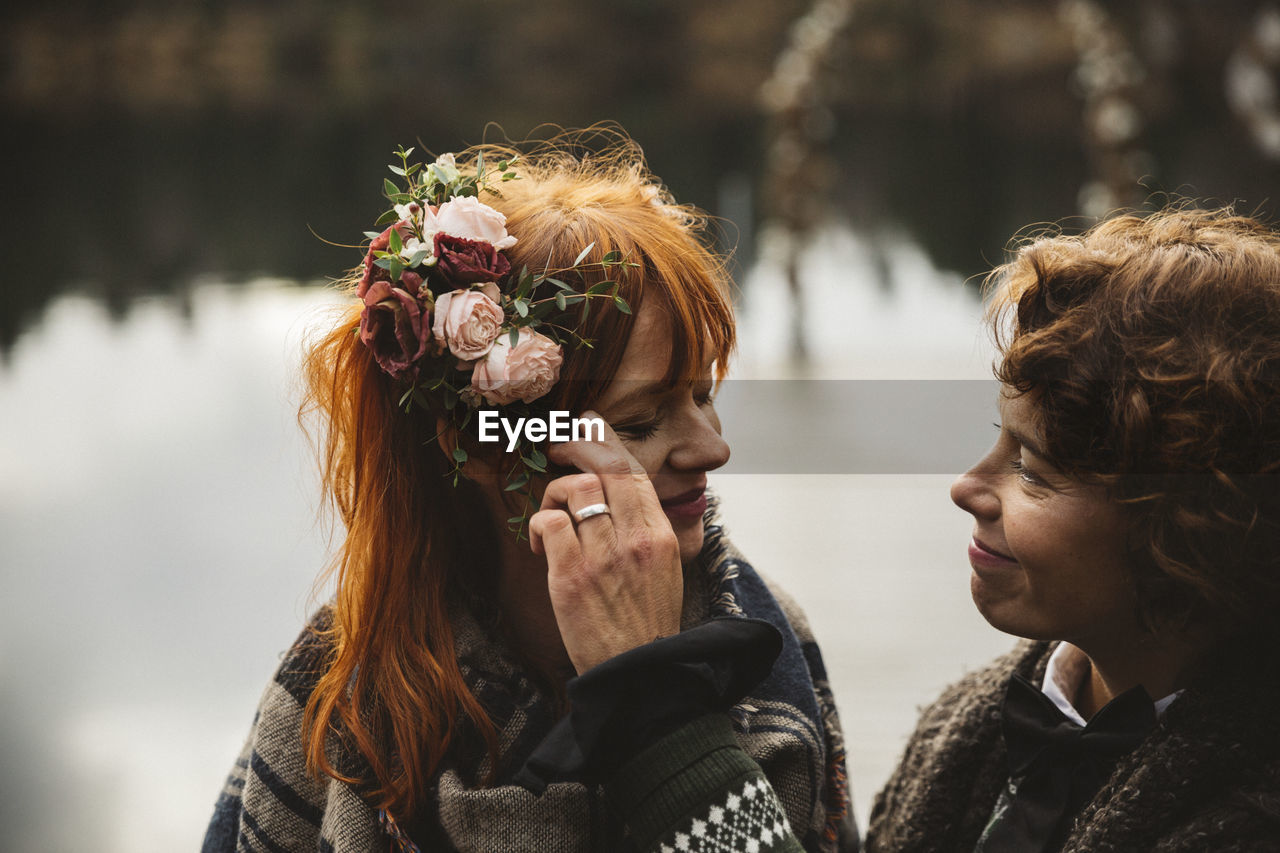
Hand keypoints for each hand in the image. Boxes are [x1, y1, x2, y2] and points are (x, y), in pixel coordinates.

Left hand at [528, 411, 682, 674]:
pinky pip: (549, 522)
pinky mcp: (570, 577)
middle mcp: (635, 539)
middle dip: (577, 444)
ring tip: (552, 512)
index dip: (605, 440)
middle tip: (557, 447)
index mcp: (659, 535)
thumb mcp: (665, 570)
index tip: (587, 427)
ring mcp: (602, 557)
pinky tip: (540, 543)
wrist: (639, 675)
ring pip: (575, 488)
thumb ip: (645, 529)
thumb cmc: (648, 624)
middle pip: (604, 467)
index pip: (633, 470)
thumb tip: (621, 493)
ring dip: (555, 491)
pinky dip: (539, 524)